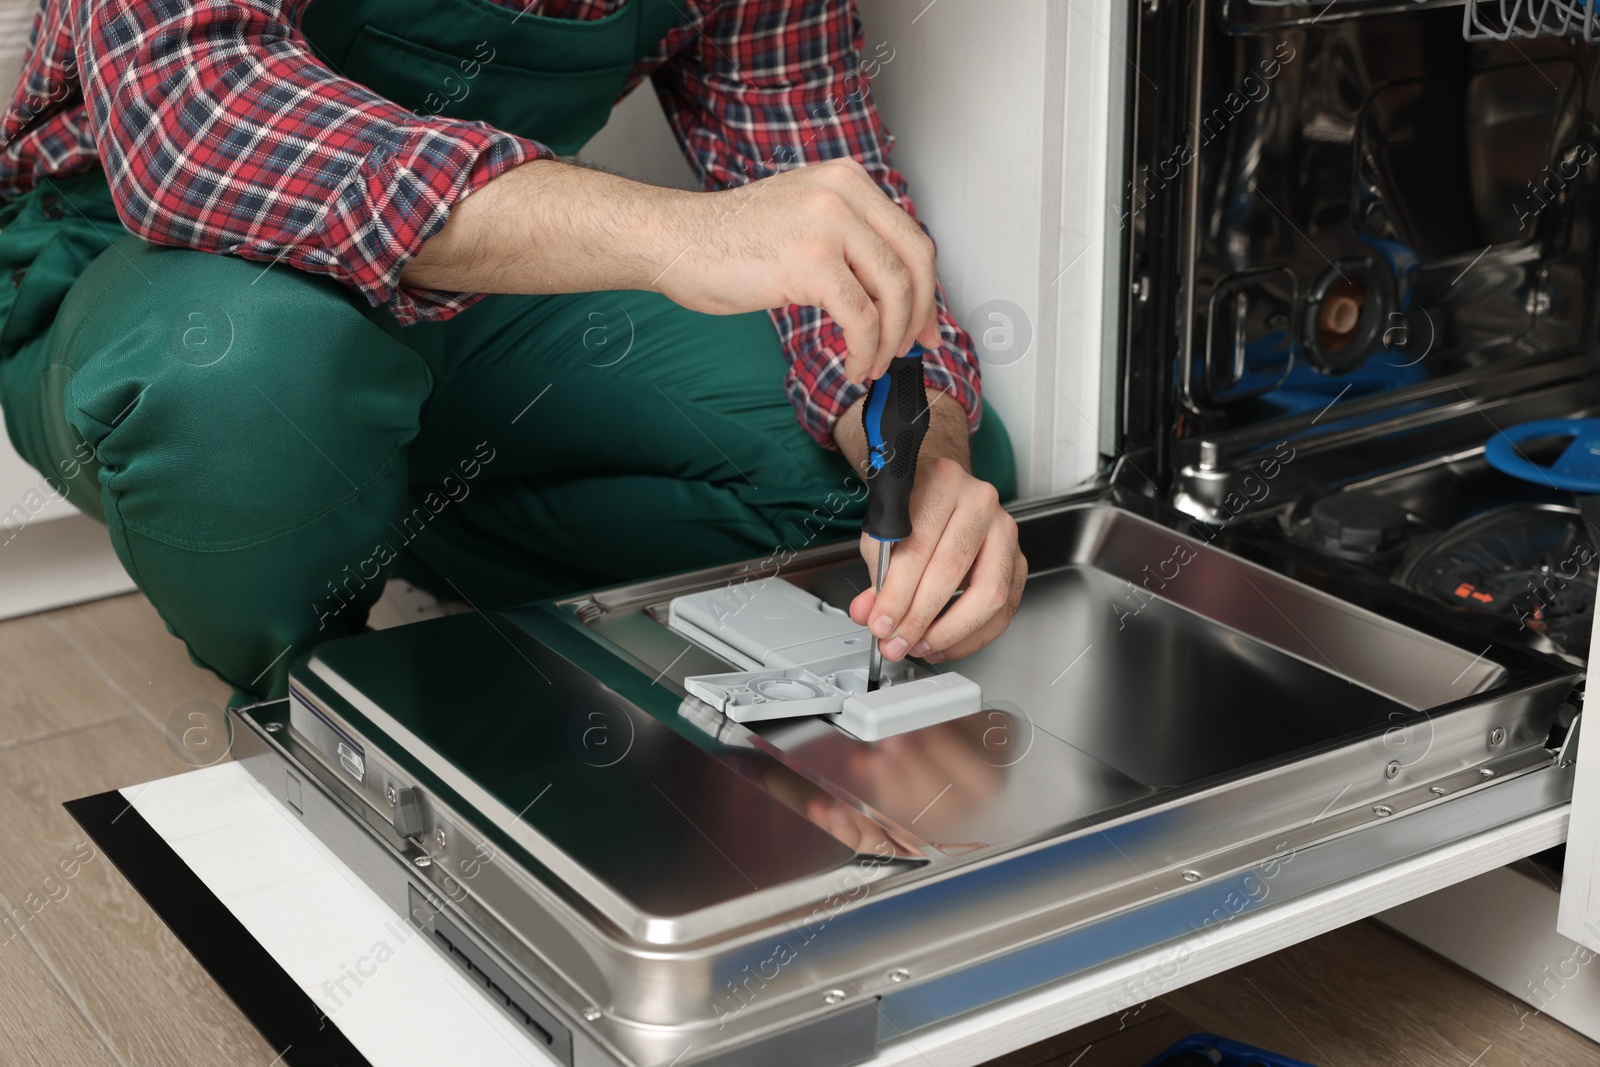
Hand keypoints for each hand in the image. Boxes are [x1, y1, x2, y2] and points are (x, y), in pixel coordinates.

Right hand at [657, 158, 940, 382]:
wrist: (675, 241)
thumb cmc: (729, 239)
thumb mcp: (804, 219)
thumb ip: (848, 239)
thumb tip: (892, 291)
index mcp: (848, 179)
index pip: (910, 237)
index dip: (927, 288)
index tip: (924, 324)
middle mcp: (844, 193)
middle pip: (914, 262)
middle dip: (919, 315)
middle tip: (911, 349)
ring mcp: (828, 224)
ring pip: (893, 293)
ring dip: (890, 339)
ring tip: (874, 363)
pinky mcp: (811, 263)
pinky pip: (862, 318)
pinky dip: (866, 350)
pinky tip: (855, 364)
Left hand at [848, 456, 1025, 663]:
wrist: (940, 492)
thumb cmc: (913, 509)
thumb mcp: (883, 532)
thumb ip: (878, 573)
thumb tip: (868, 612)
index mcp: (943, 484)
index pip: (918, 546)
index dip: (897, 594)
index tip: (881, 624)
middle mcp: (980, 503)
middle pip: (952, 569)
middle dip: (919, 617)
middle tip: (898, 641)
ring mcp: (1005, 531)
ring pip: (989, 593)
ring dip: (950, 631)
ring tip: (921, 645)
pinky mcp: (1018, 560)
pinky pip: (1004, 608)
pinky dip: (973, 635)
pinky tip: (944, 644)